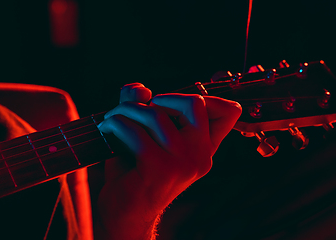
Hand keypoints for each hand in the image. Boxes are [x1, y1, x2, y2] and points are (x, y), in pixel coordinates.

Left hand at [96, 83, 241, 239]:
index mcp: (205, 149)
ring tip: (112, 119)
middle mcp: (201, 157)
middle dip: (160, 98)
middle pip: (195, 103)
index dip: (204, 97)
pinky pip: (134, 131)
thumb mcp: (146, 137)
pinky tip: (106, 130)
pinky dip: (115, 124)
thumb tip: (138, 88)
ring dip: (126, 111)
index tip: (171, 102)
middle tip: (138, 110)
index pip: (229, 112)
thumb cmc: (136, 174)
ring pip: (155, 114)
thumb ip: (145, 108)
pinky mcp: (159, 169)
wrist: (124, 214)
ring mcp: (183, 163)